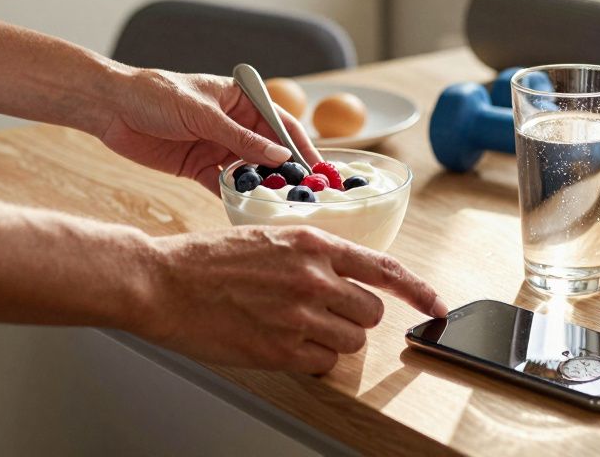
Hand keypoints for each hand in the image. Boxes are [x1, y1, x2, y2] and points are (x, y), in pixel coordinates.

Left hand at [95, 67, 321, 192]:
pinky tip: (246, 212)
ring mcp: (216, 147)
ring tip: (279, 208)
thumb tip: (281, 156)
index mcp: (239, 100)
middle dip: (286, 172)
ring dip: (261, 188)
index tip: (318, 168)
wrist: (110, 108)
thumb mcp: (203, 114)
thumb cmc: (157, 94)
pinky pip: (222, 185)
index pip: (280, 122)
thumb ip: (242, 138)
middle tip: (304, 196)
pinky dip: (233, 198)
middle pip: (268, 150)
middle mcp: (233, 124)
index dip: (300, 144)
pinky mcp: (197, 167)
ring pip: (248, 171)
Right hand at [139, 226, 448, 373]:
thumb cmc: (207, 261)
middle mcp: (314, 277)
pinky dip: (309, 358)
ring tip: (293, 327)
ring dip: (332, 340)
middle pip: (371, 312)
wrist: (162, 283)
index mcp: (312, 243)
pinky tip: (280, 342)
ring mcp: (300, 314)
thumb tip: (342, 276)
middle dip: (353, 317)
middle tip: (321, 314)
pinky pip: (322, 363)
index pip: (385, 268)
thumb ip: (311, 254)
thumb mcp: (268, 237)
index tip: (437, 306)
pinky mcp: (282, 348)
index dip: (419, 291)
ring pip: (351, 341)